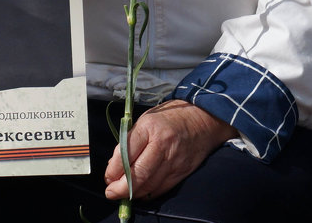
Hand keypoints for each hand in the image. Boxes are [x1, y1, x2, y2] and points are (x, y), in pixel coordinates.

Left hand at [103, 100, 236, 201]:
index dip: (113, 170)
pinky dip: (148, 193)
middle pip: (137, 175)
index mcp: (149, 127)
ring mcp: (174, 160)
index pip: (126, 153)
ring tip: (124, 193)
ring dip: (133, 193)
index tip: (107, 177)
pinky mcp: (182, 171)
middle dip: (120, 188)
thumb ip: (131, 141)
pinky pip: (162, 188)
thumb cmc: (171, 117)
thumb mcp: (147, 119)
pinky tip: (141, 191)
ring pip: (149, 185)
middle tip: (111, 192)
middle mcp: (162, 144)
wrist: (204, 119)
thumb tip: (114, 165)